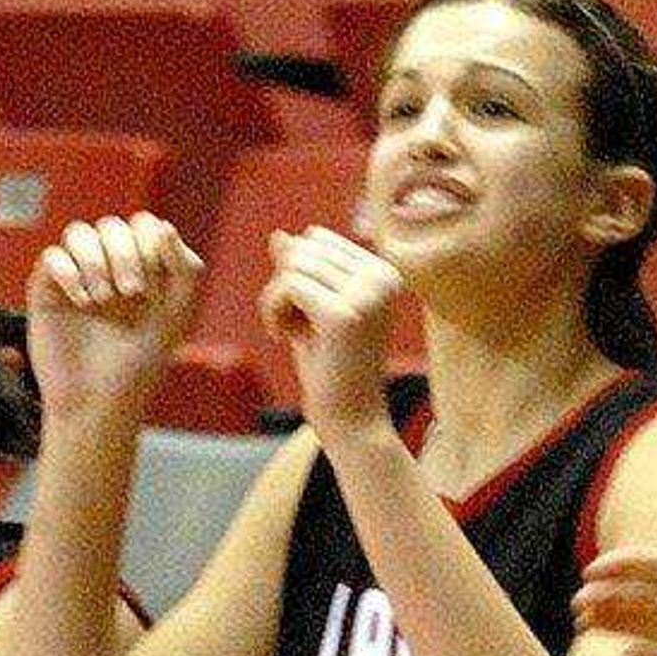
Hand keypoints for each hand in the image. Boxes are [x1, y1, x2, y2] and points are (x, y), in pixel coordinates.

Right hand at [28, 213, 205, 419]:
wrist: (98, 403)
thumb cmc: (139, 365)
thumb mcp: (175, 317)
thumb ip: (183, 271)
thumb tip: (165, 227)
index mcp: (141, 267)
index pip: (144, 225)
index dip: (149, 243)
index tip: (155, 285)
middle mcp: (108, 266)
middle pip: (112, 226)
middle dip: (125, 254)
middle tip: (132, 293)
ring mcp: (76, 275)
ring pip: (79, 233)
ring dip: (95, 259)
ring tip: (103, 300)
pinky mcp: (47, 289)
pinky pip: (52, 256)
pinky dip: (69, 272)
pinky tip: (82, 302)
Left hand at [258, 225, 405, 433]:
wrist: (351, 419)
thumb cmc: (331, 367)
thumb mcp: (313, 308)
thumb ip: (301, 271)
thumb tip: (280, 235)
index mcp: (385, 271)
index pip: (318, 239)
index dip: (296, 273)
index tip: (303, 312)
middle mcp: (384, 277)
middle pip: (303, 248)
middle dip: (284, 283)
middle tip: (292, 323)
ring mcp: (368, 295)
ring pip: (292, 265)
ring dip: (276, 299)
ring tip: (289, 332)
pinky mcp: (344, 315)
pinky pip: (286, 286)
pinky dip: (271, 310)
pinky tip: (282, 337)